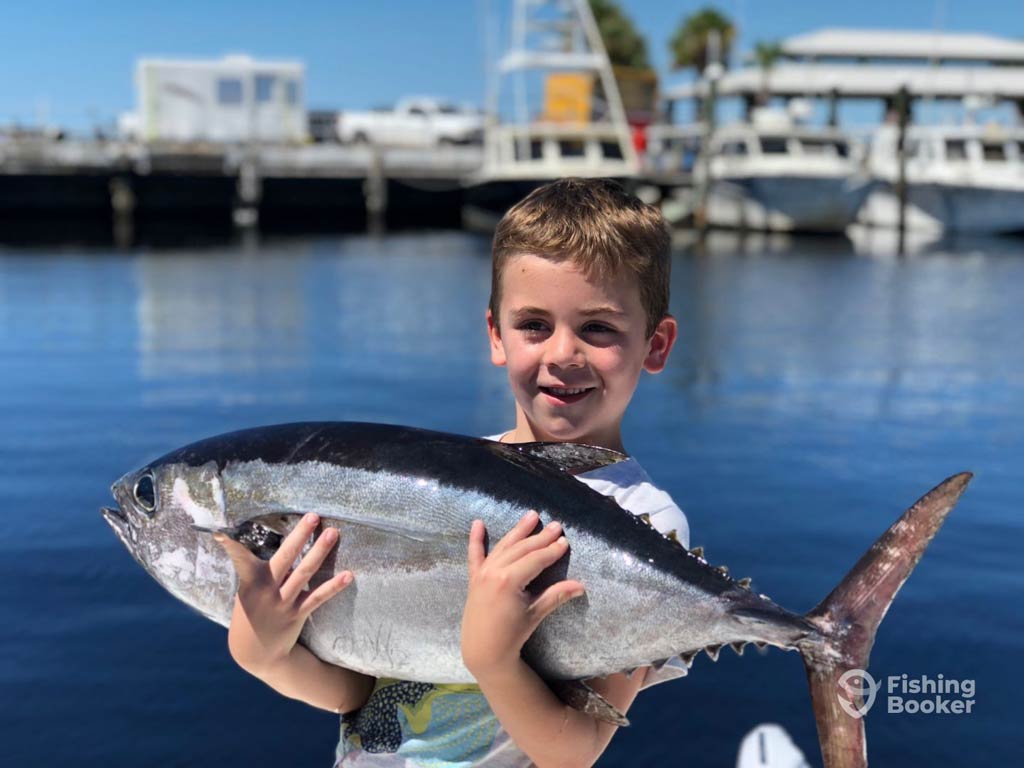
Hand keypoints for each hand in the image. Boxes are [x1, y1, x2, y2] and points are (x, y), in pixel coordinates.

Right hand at [215, 513, 352, 670]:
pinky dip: (334, 586)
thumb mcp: (247, 591)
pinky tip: (348, 575)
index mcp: (250, 582)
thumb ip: (260, 571)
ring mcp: (283, 603)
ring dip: (319, 552)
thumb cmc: (251, 612)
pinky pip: (318, 597)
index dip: (232, 547)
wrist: (255, 652)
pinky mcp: (297, 614)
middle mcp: (267, 590)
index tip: (222, 533)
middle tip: (313, 516)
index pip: (240, 559)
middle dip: (299, 535)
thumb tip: (283, 544)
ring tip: (333, 533)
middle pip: (285, 558)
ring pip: (304, 573)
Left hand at [461, 510, 584, 678]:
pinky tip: (477, 524)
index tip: (565, 541)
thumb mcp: (535, 614)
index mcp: (509, 580)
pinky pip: (475, 555)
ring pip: (503, 547)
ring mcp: (482, 573)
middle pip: (521, 549)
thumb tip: (581, 586)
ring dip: (518, 531)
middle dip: (540, 537)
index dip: (552, 550)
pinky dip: (476, 539)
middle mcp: (494, 571)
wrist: (483, 650)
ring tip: (531, 516)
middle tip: (556, 525)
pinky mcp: (474, 578)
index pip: (535, 559)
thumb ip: (556, 596)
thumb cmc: (511, 634)